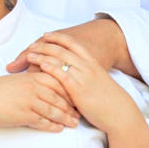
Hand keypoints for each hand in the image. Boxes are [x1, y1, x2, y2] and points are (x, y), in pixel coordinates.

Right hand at [0, 72, 78, 131]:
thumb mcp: (18, 82)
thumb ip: (33, 83)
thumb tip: (47, 89)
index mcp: (34, 76)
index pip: (60, 83)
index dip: (71, 92)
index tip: (79, 98)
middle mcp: (34, 87)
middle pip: (60, 97)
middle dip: (72, 107)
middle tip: (81, 113)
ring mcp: (30, 101)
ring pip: (54, 110)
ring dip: (66, 118)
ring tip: (74, 123)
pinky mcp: (25, 115)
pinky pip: (43, 121)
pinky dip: (52, 126)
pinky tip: (59, 129)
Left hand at [22, 31, 136, 134]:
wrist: (119, 112)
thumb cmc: (109, 100)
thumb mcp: (98, 81)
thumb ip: (86, 76)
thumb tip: (75, 76)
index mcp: (92, 62)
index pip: (72, 43)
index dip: (58, 37)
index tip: (46, 34)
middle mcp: (87, 66)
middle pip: (62, 49)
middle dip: (45, 45)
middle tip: (32, 45)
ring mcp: (82, 76)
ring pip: (59, 59)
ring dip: (42, 55)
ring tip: (29, 54)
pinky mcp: (78, 89)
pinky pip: (61, 74)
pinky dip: (50, 67)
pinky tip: (40, 66)